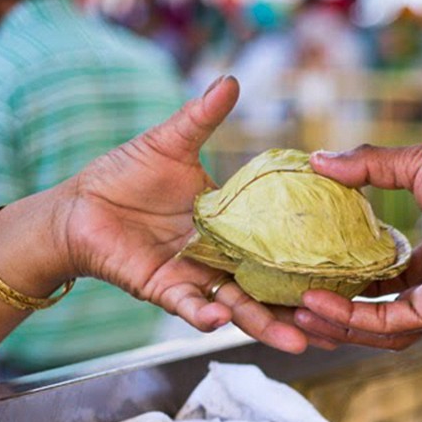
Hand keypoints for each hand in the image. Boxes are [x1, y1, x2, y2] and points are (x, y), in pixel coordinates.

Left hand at [50, 76, 307, 352]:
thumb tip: (230, 80)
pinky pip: (189, 307)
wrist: (77, 205)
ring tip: (296, 341)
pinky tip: (221, 319)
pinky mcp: (163, 290)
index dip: (307, 261)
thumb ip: (202, 118)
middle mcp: (219, 259)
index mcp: (229, 226)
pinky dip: (205, 315)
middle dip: (298, 310)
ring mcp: (194, 278)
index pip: (277, 247)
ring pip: (237, 308)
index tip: (343, 270)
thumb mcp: (170, 143)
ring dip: (263, 326)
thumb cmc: (122, 176)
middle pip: (267, 288)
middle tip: (334, 325)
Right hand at [282, 144, 421, 348]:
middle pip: (369, 310)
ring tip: (291, 311)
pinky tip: (317, 301)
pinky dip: (350, 317)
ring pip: (373, 328)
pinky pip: (387, 324)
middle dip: (326, 311)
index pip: (375, 278)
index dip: (338, 278)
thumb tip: (319, 160)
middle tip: (285, 302)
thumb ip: (367, 167)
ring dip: (331, 323)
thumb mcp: (414, 165)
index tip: (302, 269)